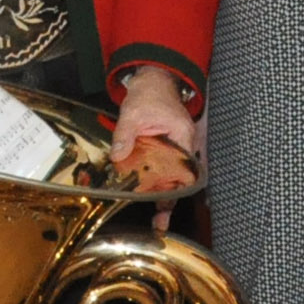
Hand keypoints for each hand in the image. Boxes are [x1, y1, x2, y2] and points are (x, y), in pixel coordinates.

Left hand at [111, 67, 199, 224]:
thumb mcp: (132, 113)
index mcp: (183, 136)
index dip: (176, 188)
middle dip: (171, 200)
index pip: (184, 169)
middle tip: (160, 222)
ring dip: (165, 195)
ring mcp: (178, 147)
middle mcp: (185, 145)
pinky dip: (159, 183)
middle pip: (180, 178)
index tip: (165, 204)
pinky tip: (150, 196)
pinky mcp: (168, 149)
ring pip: (174, 176)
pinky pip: (166, 169)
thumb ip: (125, 135)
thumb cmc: (149, 94)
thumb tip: (118, 155)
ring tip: (159, 219)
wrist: (152, 81)